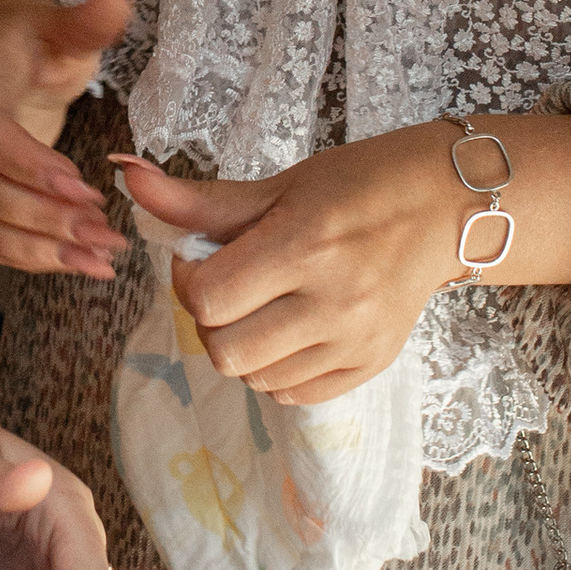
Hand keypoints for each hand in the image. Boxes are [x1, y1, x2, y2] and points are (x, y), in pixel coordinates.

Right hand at [0, 0, 133, 280]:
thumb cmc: (26, 43)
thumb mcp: (58, 28)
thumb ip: (88, 22)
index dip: (32, 165)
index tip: (84, 188)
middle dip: (49, 218)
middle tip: (106, 233)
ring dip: (44, 250)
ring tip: (101, 260)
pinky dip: (33, 259)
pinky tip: (78, 266)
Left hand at [121, 110, 570, 404]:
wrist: (444, 205)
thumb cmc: (357, 184)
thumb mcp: (279, 184)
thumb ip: (201, 200)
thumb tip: (126, 175)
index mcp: (307, 244)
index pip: (209, 297)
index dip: (188, 279)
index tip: (202, 257)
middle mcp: (335, 301)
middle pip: (226, 350)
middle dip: (211, 319)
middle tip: (229, 286)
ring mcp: (357, 340)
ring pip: (255, 378)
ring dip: (240, 346)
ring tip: (261, 305)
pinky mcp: (371, 364)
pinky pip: (292, 394)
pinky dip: (274, 369)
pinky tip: (287, 330)